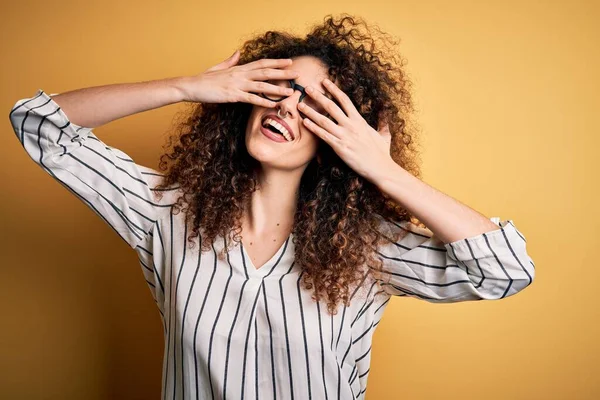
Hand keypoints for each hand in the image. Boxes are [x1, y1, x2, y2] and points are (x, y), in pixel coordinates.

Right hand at [178, 50, 299, 105]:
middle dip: (282, 73)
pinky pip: (250, 99)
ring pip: (261, 85)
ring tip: (290, 92)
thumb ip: (231, 60)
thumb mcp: (219, 67)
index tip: (288, 62)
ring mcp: (237, 85)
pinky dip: (262, 101)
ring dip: (277, 89)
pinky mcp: (232, 95)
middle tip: (297, 73)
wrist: (191, 86)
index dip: (276, 62)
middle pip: (265, 72)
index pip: (261, 63)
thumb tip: (238, 52)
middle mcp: (240, 74)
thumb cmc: (204, 79)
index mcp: (239, 68)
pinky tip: (272, 104)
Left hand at [298, 78, 395, 182]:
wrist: (381, 168)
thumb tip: (385, 110)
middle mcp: (351, 125)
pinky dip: (313, 128)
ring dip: (310, 111)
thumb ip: (383, 122)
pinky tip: (304, 122)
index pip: (345, 100)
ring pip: (324, 120)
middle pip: (331, 106)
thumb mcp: (384, 135)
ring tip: (300, 105)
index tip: (325, 81)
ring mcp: (345, 136)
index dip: (334, 89)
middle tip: (307, 88)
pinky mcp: (340, 148)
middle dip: (318, 96)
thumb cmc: (382, 153)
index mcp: (360, 120)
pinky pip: (323, 136)